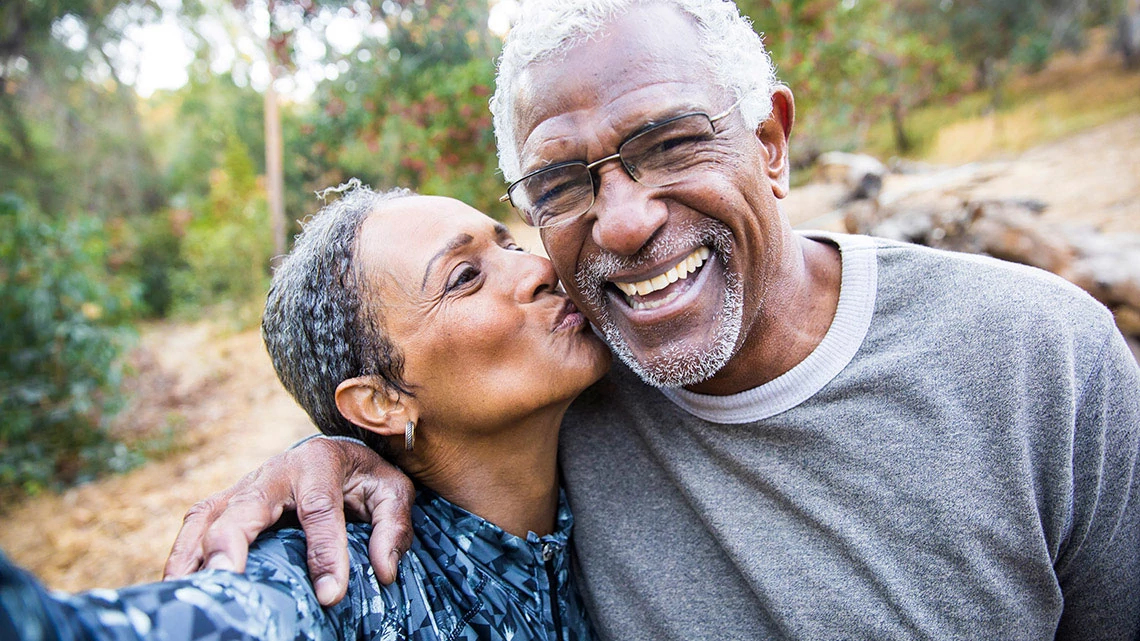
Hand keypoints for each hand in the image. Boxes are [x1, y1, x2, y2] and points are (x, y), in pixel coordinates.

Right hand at [162, 436, 413, 605]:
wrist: (337, 453)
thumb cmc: (364, 477)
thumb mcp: (392, 492)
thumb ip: (393, 527)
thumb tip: (384, 571)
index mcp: (319, 462)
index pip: (319, 509)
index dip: (324, 551)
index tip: (330, 594)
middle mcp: (275, 470)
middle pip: (247, 506)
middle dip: (233, 542)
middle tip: (228, 579)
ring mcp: (244, 485)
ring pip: (209, 515)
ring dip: (195, 552)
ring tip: (192, 591)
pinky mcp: (226, 502)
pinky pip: (195, 524)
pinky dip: (182, 553)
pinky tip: (179, 585)